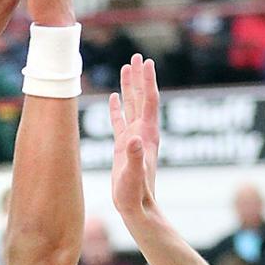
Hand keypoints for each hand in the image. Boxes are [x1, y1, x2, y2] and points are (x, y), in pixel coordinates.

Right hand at [109, 53, 160, 222]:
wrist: (136, 208)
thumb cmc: (134, 193)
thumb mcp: (132, 174)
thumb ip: (133, 156)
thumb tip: (133, 138)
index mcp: (147, 135)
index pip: (150, 101)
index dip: (148, 81)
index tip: (146, 62)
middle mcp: (143, 133)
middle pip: (142, 98)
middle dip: (139, 77)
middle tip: (137, 56)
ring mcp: (134, 138)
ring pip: (132, 106)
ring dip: (129, 87)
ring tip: (126, 67)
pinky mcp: (124, 146)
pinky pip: (120, 121)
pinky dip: (118, 107)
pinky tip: (114, 97)